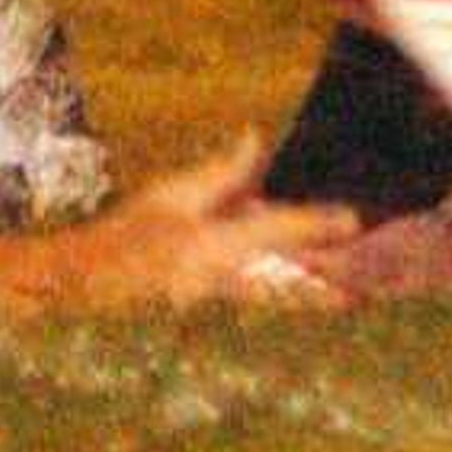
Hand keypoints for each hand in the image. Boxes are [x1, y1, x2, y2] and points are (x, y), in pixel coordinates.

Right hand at [55, 138, 359, 309]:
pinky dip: (283, 295)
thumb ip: (222, 174)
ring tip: (347, 295)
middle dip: (324, 283)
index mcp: (209, 248)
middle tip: (363, 287)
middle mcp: (220, 282)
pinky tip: (305, 291)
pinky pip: (257, 300)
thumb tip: (259, 140)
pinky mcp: (213, 310)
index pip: (275, 231)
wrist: (88, 285)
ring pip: (276, 297)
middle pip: (287, 281)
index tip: (351, 220)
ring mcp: (216, 304)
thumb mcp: (172, 195)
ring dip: (309, 294)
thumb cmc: (127, 234)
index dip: (315, 224)